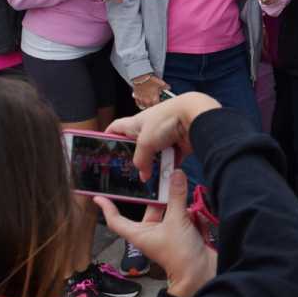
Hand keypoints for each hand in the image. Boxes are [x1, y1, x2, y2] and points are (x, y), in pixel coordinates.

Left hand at [98, 172, 215, 296]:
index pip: (117, 221)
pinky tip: (197, 218)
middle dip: (163, 198)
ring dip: (181, 206)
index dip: (107, 208)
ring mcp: (168, 233)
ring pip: (171, 210)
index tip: (98, 197)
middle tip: (168, 180)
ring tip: (188, 202)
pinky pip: (184, 216)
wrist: (201, 273)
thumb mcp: (177, 221)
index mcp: (140, 233)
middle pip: (152, 208)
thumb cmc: (180, 255)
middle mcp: (152, 233)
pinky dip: (191, 214)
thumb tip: (175, 174)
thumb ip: (177, 196)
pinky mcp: (183, 234)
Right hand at [105, 91, 219, 178]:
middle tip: (128, 173)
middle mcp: (149, 128)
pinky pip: (170, 159)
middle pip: (137, 145)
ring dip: (153, 165)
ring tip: (148, 179)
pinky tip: (165, 176)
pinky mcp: (179, 144)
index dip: (108, 136)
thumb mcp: (146, 143)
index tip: (102, 147)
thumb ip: (141, 160)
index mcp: (136, 122)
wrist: (195, 116)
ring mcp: (165, 136)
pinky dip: (168, 166)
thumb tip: (143, 175)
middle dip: (134, 158)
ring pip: (155, 154)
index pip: (116, 128)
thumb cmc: (166, 121)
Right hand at [130, 73, 166, 110]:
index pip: (158, 106)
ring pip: (144, 107)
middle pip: (151, 107)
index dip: (160, 104)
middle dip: (153, 105)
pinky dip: (141, 104)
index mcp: (154, 99)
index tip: (161, 102)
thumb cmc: (151, 80)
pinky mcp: (136, 97)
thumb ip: (166, 87)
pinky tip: (143, 102)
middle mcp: (147, 101)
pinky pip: (139, 104)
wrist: (141, 76)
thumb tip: (169, 88)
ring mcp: (141, 100)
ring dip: (147, 106)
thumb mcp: (161, 83)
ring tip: (149, 104)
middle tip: (155, 103)